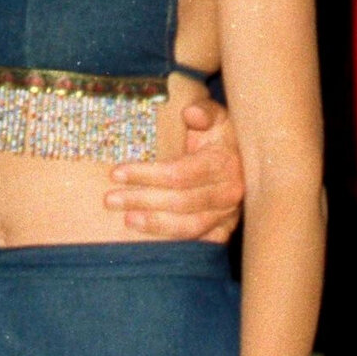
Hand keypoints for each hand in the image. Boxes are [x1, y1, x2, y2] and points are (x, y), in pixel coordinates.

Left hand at [106, 102, 244, 240]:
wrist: (246, 156)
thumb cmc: (221, 134)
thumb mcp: (216, 116)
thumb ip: (204, 111)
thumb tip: (190, 113)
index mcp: (223, 163)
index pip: (179, 174)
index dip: (146, 175)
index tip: (116, 173)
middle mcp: (229, 192)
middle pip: (180, 202)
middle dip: (142, 200)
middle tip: (110, 199)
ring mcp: (229, 214)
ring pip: (190, 226)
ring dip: (156, 225)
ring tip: (127, 220)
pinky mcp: (226, 228)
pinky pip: (202, 241)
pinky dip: (179, 243)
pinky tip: (156, 244)